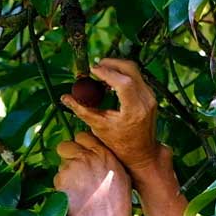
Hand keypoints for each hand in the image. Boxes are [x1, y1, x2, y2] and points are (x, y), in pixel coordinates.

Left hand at [54, 132, 131, 215]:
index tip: (82, 156)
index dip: (80, 146)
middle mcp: (88, 156)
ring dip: (65, 175)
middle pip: (66, 145)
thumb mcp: (123, 178)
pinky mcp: (61, 179)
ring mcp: (73, 166)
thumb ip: (109, 161)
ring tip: (78, 192)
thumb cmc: (116, 208)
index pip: (83, 136)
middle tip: (74, 172)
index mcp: (105, 153)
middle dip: (66, 156)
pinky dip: (61, 188)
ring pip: (60, 165)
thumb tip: (100, 155)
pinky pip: (57, 179)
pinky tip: (73, 198)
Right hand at [60, 59, 162, 173]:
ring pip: (134, 71)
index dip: (106, 72)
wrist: (141, 152)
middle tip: (95, 66)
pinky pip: (136, 77)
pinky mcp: (150, 95)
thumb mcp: (99, 127)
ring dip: (116, 68)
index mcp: (134, 111)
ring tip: (100, 74)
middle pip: (131, 69)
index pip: (123, 83)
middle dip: (111, 63)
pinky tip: (109, 82)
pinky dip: (122, 75)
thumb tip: (65, 98)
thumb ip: (82, 110)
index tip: (92, 70)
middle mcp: (146, 101)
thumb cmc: (120, 143)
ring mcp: (150, 97)